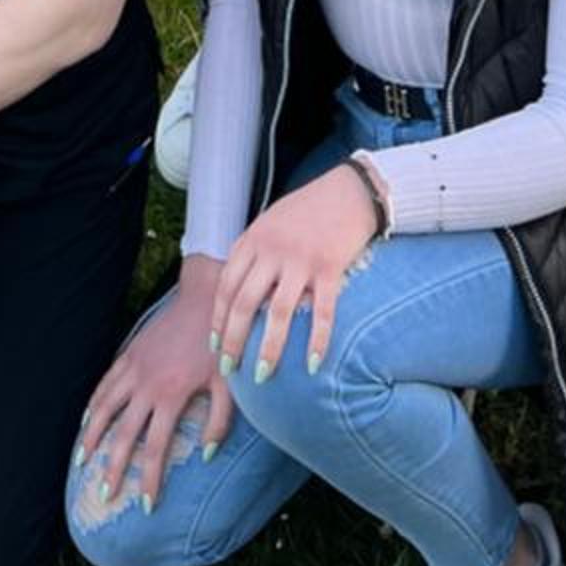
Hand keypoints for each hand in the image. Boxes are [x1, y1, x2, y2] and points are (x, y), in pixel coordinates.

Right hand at [77, 260, 233, 512]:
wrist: (205, 299)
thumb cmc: (219, 344)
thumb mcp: (228, 384)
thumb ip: (220, 422)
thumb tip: (207, 456)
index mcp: (171, 395)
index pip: (155, 448)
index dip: (148, 479)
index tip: (145, 506)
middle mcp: (146, 384)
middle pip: (124, 434)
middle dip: (114, 467)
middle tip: (106, 494)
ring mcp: (133, 368)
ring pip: (104, 408)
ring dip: (92, 436)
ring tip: (82, 461)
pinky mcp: (129, 354)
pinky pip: (105, 383)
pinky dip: (94, 403)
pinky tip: (88, 419)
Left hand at [209, 164, 380, 385]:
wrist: (350, 189)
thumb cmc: (309, 208)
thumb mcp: (270, 223)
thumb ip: (254, 253)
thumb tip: (240, 293)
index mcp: (254, 238)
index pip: (226, 285)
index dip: (218, 319)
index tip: (215, 346)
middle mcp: (272, 250)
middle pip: (244, 303)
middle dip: (233, 341)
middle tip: (230, 370)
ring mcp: (300, 259)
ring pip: (277, 312)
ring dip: (268, 349)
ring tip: (262, 375)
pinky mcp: (330, 267)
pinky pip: (321, 311)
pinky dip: (317, 340)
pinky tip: (311, 364)